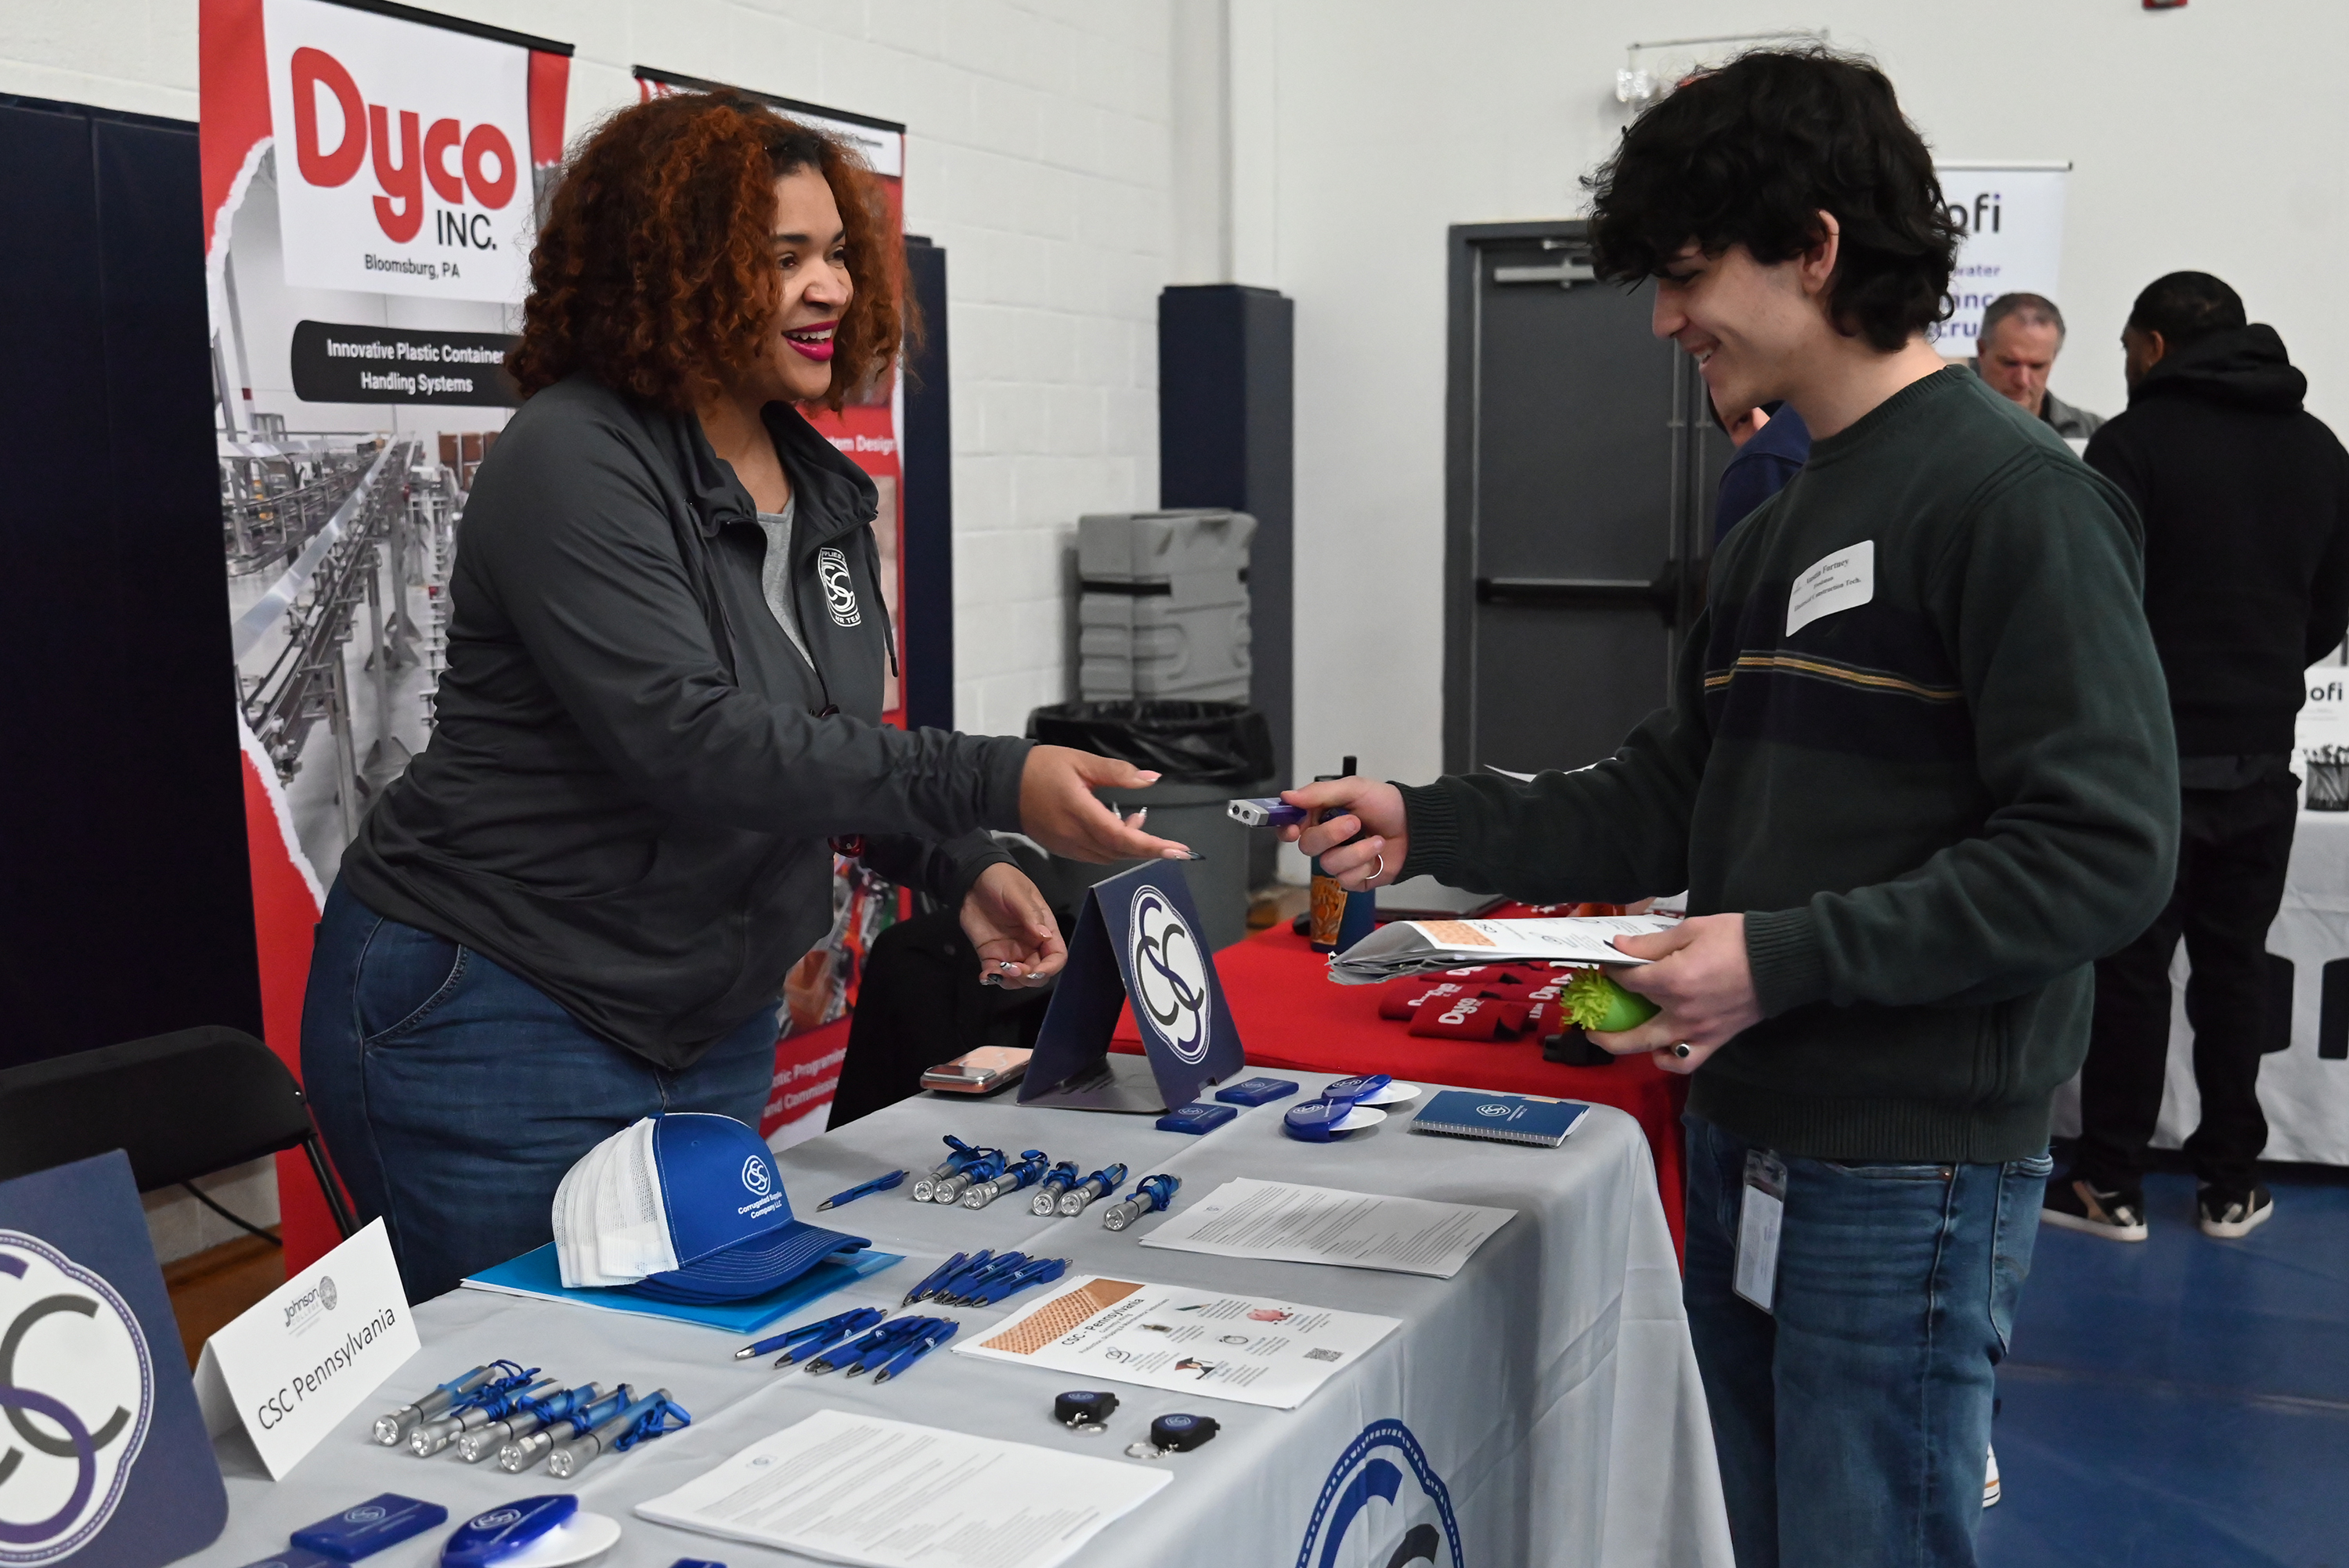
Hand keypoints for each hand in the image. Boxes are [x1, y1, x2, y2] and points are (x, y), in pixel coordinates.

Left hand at [960, 863, 1066, 987]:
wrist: (974, 877)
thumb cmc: (1002, 880)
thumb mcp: (1018, 894)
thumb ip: (1031, 915)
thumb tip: (1045, 936)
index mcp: (1044, 929)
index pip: (1056, 956)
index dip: (1049, 968)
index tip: (1034, 971)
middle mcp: (1031, 944)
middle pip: (1038, 973)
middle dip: (1027, 978)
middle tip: (1010, 969)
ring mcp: (1011, 951)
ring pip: (1018, 978)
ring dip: (1010, 981)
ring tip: (995, 971)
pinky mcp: (991, 954)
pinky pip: (995, 973)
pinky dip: (992, 978)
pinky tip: (986, 976)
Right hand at [1018, 746, 1194, 862]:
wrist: (1001, 785)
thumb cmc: (1040, 768)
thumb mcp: (1081, 762)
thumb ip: (1117, 772)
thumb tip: (1151, 778)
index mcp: (1079, 812)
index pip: (1122, 837)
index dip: (1152, 845)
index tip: (1178, 850)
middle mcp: (1074, 836)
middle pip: (1119, 852)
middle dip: (1147, 848)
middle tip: (1169, 841)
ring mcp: (1067, 846)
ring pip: (1108, 856)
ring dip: (1130, 846)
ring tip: (1138, 821)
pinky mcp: (1063, 849)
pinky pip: (1096, 855)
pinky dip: (1114, 847)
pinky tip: (1118, 827)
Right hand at [1279, 777, 1406, 888]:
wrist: (1418, 827)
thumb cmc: (1386, 804)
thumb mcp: (1354, 789)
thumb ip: (1320, 793)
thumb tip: (1288, 796)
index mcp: (1320, 816)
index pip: (1290, 826)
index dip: (1287, 829)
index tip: (1294, 829)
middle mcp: (1326, 840)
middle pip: (1308, 845)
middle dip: (1331, 834)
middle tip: (1354, 822)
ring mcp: (1339, 861)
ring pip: (1328, 864)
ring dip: (1356, 851)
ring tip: (1376, 839)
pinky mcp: (1354, 879)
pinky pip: (1346, 879)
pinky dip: (1365, 865)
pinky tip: (1377, 855)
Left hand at [1588, 914, 1761, 1073]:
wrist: (1780, 961)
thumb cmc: (1737, 939)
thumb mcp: (1691, 929)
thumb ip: (1651, 944)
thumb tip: (1618, 948)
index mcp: (1672, 980)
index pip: (1629, 981)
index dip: (1613, 972)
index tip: (1608, 965)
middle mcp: (1680, 1012)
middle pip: (1630, 1031)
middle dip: (1603, 1030)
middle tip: (1589, 1024)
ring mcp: (1697, 1031)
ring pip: (1652, 1050)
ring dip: (1628, 1048)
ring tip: (1614, 1039)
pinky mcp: (1714, 1040)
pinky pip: (1684, 1061)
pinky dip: (1667, 1060)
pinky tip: (1658, 1050)